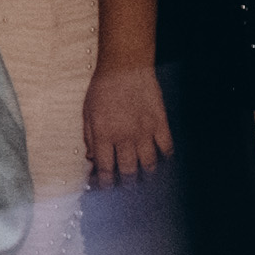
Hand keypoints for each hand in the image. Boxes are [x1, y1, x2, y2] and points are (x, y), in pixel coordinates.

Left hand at [81, 65, 172, 186]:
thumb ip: (89, 137)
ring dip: (146, 174)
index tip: (106, 188)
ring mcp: (144, 131)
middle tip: (127, 186)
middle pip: (128, 171)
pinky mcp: (160, 123)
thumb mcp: (87, 112)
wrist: (125, 66)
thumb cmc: (103, 87)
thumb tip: (91, 158)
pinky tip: (162, 160)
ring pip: (148, 164)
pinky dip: (165, 157)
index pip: (105, 169)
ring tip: (144, 178)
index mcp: (103, 135)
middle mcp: (124, 137)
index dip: (105, 183)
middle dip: (127, 183)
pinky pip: (166, 147)